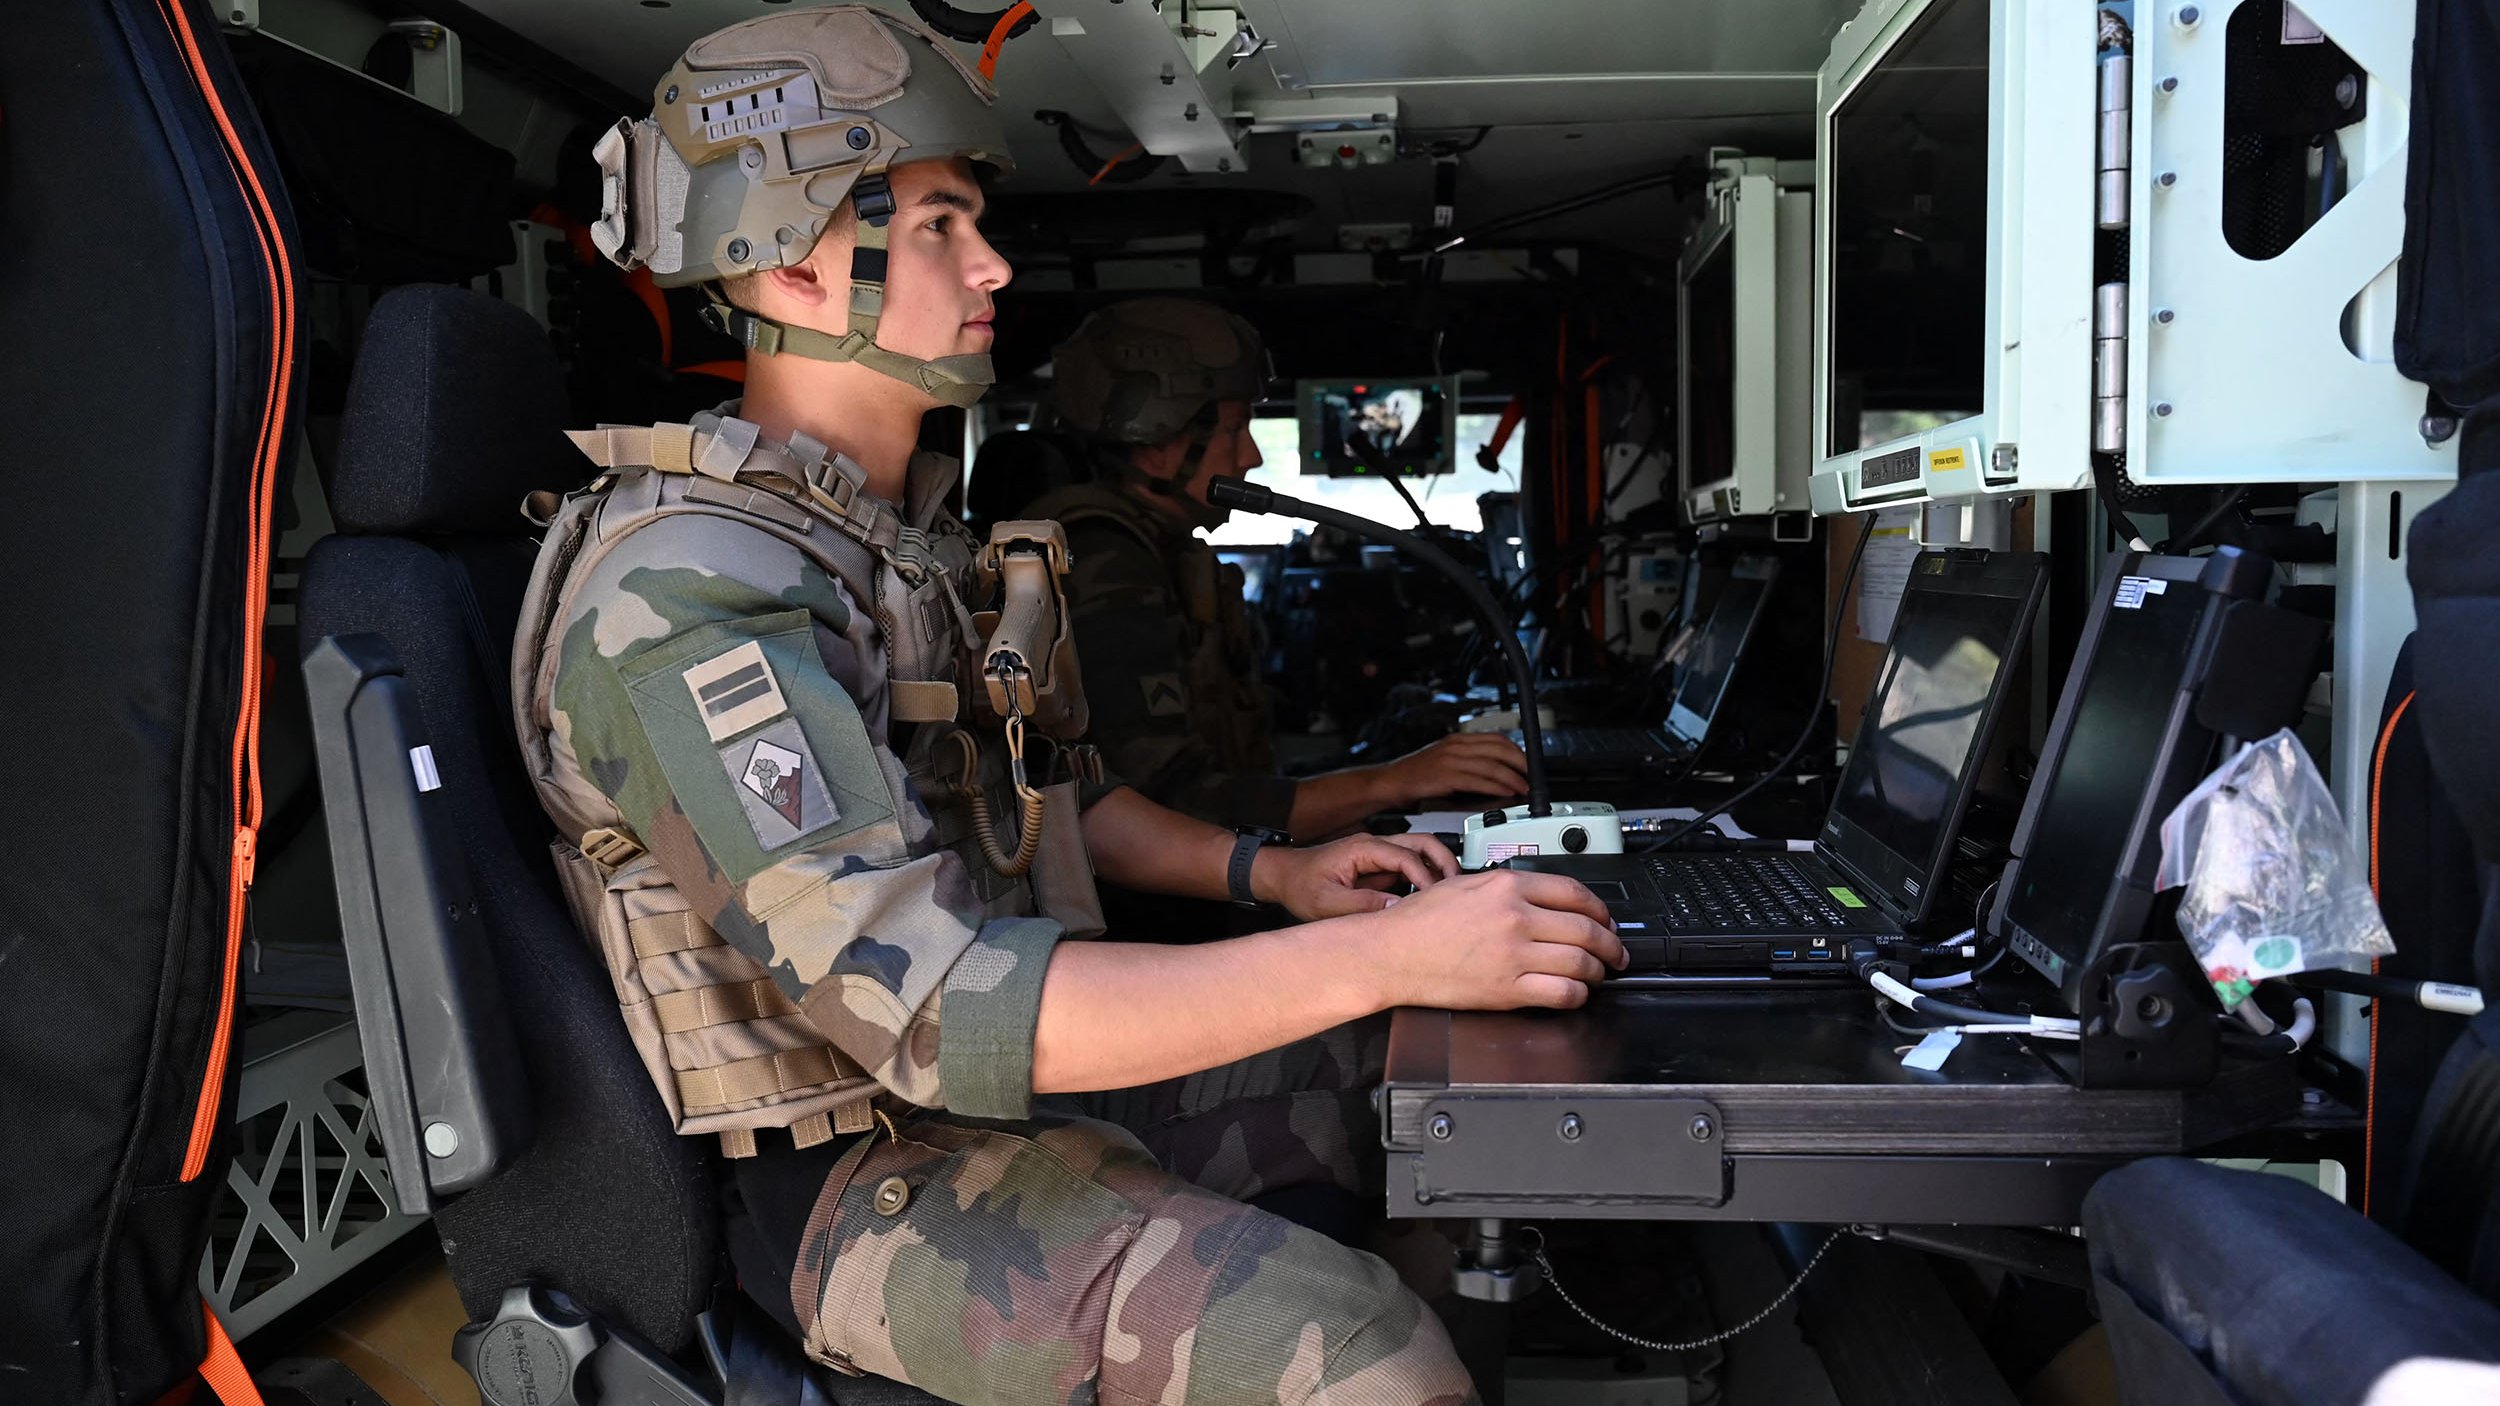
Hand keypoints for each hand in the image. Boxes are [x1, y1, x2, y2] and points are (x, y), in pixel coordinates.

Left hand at [1254, 832, 1459, 919]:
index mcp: (1362, 848)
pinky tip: (1431, 899)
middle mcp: (1374, 845)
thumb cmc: (1299, 884)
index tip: (1434, 899)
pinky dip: (1426, 878)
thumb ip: (1362, 905)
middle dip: (1444, 862)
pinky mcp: (1379, 866)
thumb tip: (1397, 909)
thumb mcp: (1326, 902)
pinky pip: (1410, 866)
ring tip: (1451, 894)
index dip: (1424, 878)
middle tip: (1459, 888)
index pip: (1405, 856)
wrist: (1284, 877)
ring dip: (1438, 868)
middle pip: (1422, 843)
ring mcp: (1378, 854)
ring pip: (1420, 851)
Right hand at [1351, 868, 1625, 1010]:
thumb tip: (1541, 896)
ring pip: (1581, 962)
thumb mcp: (1465, 883)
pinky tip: (1576, 992)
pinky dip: (1578, 994)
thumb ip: (1506, 887)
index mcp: (1506, 886)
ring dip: (1598, 971)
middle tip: (1615, 951)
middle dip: (1610, 943)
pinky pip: (1561, 992)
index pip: (1574, 893)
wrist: (1390, 952)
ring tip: (1598, 974)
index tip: (1605, 919)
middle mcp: (1515, 917)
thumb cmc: (1418, 921)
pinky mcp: (1507, 989)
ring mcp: (1513, 954)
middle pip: (1586, 929)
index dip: (1599, 909)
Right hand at [1375, 732, 1529, 806]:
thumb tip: (1493, 770)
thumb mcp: (1444, 759)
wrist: (1390, 783)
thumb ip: (1466, 760)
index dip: (1516, 750)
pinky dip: (1497, 786)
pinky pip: (1479, 780)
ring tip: (1524, 788)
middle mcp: (1456, 746)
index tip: (1528, 763)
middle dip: (1521, 763)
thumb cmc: (1416, 776)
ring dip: (1513, 778)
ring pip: (1492, 765)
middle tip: (1533, 776)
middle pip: (1499, 749)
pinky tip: (1507, 792)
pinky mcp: (1447, 777)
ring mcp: (1451, 760)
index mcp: (1457, 740)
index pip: (1496, 738)